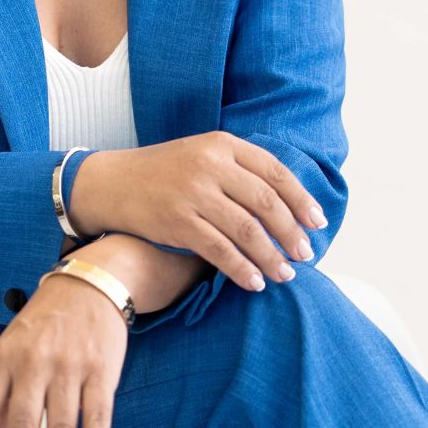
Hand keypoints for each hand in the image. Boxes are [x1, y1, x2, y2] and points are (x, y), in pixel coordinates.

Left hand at [0, 265, 127, 427]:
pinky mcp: (102, 370)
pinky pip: (98, 415)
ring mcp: (70, 366)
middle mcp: (36, 361)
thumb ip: (3, 398)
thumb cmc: (47, 322)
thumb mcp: (13, 350)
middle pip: (24, 420)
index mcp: (6, 355)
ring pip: (61, 423)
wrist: (90, 284)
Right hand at [69, 135, 326, 292]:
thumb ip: (238, 169)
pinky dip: (242, 269)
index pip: (275, 172)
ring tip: (285, 274)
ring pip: (246, 230)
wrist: (109, 183)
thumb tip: (285, 202)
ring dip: (271, 256)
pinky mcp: (177, 222)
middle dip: (291, 232)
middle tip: (306, 254)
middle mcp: (211, 165)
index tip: (318, 222)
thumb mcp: (201, 154)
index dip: (301, 199)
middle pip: (266, 203)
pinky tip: (254, 282)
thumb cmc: (162, 173)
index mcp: (222, 145)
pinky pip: (220, 250)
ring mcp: (193, 193)